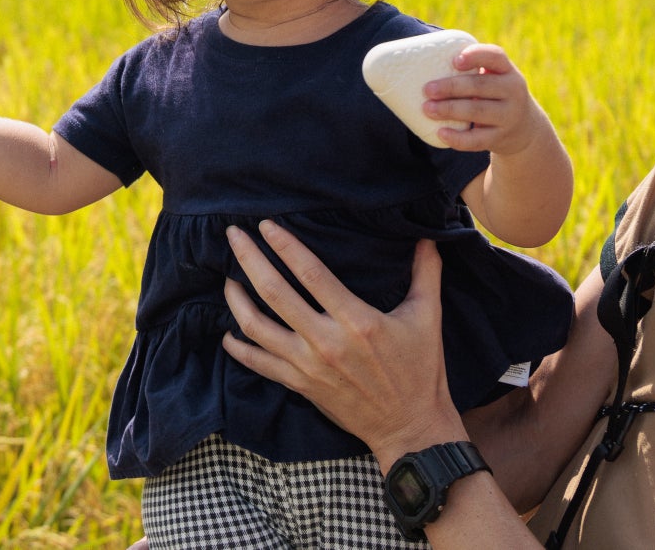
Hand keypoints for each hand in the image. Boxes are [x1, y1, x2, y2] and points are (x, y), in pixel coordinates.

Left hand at [221, 224, 464, 466]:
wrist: (410, 428)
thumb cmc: (420, 371)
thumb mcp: (427, 318)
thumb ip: (425, 273)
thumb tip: (427, 235)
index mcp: (357, 321)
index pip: (311, 274)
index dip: (285, 247)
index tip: (265, 226)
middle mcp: (326, 342)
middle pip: (274, 294)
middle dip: (249, 260)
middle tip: (232, 236)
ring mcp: (308, 366)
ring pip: (256, 328)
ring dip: (235, 300)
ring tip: (227, 279)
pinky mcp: (300, 385)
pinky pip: (258, 364)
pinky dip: (238, 348)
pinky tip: (228, 333)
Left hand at [422, 43, 551, 156]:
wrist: (524, 129)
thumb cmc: (495, 95)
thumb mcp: (493, 78)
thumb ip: (470, 70)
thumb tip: (422, 63)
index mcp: (507, 71)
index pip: (496, 57)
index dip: (475, 56)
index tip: (454, 60)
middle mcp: (513, 91)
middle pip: (480, 86)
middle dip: (451, 87)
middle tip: (427, 89)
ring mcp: (509, 116)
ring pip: (478, 112)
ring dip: (450, 110)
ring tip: (427, 109)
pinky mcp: (501, 138)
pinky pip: (478, 140)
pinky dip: (458, 138)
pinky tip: (441, 133)